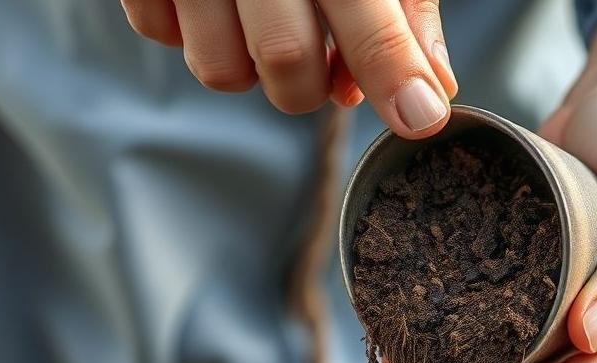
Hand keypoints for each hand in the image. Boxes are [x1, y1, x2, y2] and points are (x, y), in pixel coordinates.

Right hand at [119, 0, 456, 136]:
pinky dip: (194, 31)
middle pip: (287, 65)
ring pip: (221, 71)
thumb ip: (403, 7)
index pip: (369, 19)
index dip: (394, 73)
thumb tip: (432, 85)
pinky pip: (163, 36)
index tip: (420, 117)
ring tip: (258, 16)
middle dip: (310, 87)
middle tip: (318, 57)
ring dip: (249, 66)